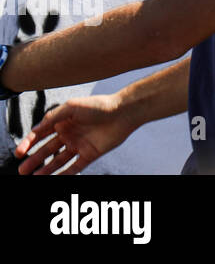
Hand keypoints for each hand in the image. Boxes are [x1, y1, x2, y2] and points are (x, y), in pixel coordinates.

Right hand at [14, 94, 134, 174]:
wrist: (124, 111)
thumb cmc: (99, 105)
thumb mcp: (72, 106)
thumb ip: (53, 117)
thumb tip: (34, 130)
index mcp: (63, 122)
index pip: (41, 135)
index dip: (29, 143)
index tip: (20, 152)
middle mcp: (70, 134)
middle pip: (47, 150)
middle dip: (34, 160)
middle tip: (21, 170)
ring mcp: (79, 145)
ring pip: (58, 161)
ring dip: (46, 170)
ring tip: (33, 177)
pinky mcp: (90, 154)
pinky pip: (74, 168)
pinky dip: (63, 175)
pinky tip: (52, 180)